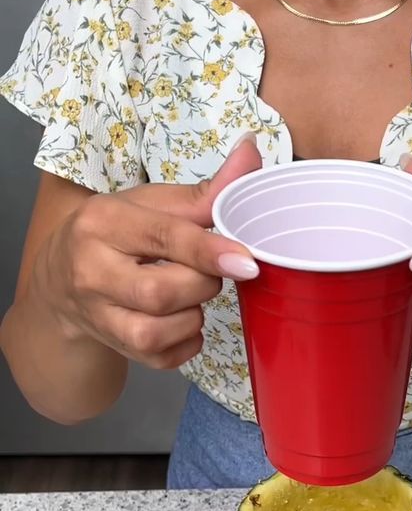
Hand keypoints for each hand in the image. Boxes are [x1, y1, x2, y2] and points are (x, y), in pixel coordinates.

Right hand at [41, 136, 261, 369]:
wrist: (59, 282)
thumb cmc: (114, 236)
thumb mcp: (150, 205)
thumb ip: (204, 190)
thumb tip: (252, 152)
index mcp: (101, 222)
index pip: (163, 237)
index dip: (209, 252)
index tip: (246, 262)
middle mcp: (91, 271)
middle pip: (161, 292)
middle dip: (202, 284)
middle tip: (206, 271)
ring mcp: (97, 315)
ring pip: (157, 332)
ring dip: (193, 316)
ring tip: (191, 296)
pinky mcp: (112, 346)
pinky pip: (162, 358)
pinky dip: (186, 344)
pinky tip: (182, 322)